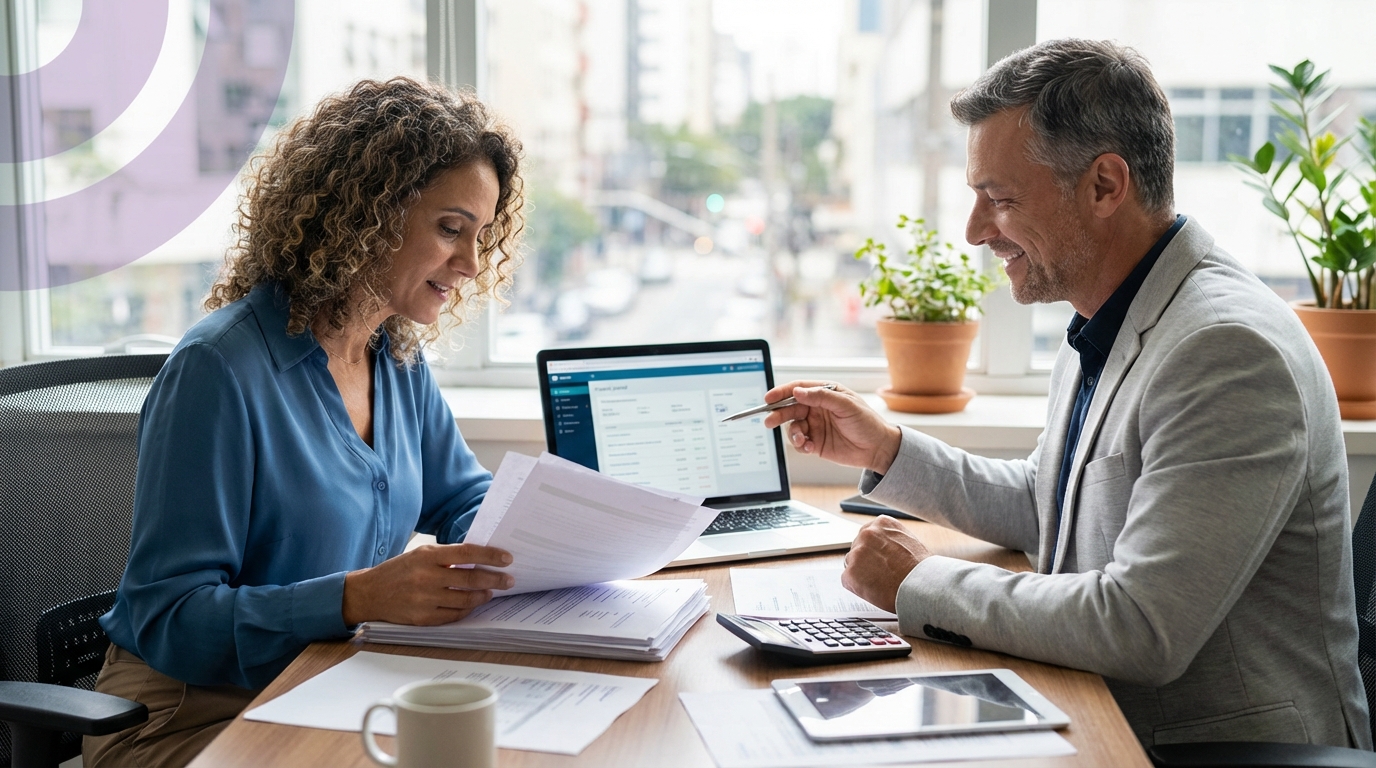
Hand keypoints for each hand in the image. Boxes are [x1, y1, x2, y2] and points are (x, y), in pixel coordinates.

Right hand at [342, 543, 513, 625]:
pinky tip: (473, 603)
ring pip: (466, 600)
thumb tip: (480, 559)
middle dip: (495, 579)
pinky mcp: (423, 618)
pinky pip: (454, 615)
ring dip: (483, 596)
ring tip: (491, 591)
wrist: (370, 593)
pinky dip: (467, 609)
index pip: (467, 553)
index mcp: (427, 557)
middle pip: (471, 579)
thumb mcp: (420, 555)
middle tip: (509, 580)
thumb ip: (446, 557)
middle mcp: (427, 578)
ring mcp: (425, 600)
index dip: (490, 555)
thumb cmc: (399, 571)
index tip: (507, 558)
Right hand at [761, 380, 901, 472]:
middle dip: (778, 414)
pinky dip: (800, 445)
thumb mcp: (847, 405)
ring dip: (793, 434)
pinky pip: (799, 443)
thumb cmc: (867, 422)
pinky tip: (809, 447)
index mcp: (824, 393)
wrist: (878, 449)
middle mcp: (817, 408)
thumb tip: (798, 391)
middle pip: (790, 408)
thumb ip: (822, 397)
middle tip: (769, 421)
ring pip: (792, 427)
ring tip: (802, 440)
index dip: (782, 392)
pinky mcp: (815, 442)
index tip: (769, 398)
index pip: (798, 389)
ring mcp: (815, 425)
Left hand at [840, 516, 932, 612]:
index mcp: (881, 523)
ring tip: (880, 583)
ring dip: (861, 573)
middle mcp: (866, 534)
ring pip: (851, 564)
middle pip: (858, 548)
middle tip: (880, 574)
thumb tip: (882, 548)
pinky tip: (874, 590)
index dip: (874, 550)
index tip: (879, 559)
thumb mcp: (909, 541)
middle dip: (865, 561)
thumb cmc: (921, 569)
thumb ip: (890, 540)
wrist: (922, 586)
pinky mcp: (850, 573)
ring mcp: (856, 553)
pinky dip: (858, 587)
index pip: (868, 535)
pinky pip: (848, 580)